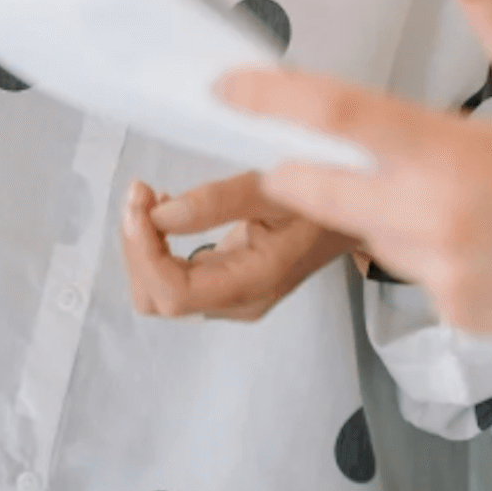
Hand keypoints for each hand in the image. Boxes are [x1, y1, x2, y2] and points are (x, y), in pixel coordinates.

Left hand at [120, 175, 354, 322]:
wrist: (355, 215)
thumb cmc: (323, 200)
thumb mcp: (276, 189)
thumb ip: (220, 201)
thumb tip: (160, 214)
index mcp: (252, 284)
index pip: (174, 294)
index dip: (143, 251)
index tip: (140, 201)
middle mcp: (236, 301)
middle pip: (158, 299)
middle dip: (137, 247)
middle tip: (141, 193)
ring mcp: (229, 296)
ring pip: (159, 291)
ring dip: (142, 245)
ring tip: (150, 197)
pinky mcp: (224, 282)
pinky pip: (173, 277)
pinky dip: (156, 244)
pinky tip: (167, 208)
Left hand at [221, 67, 491, 361]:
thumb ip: (440, 146)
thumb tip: (385, 148)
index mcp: (453, 152)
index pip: (338, 115)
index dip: (271, 100)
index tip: (229, 90)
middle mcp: (437, 214)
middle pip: (326, 188)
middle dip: (298, 175)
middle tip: (286, 159)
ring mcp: (444, 272)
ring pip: (377, 236)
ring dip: (394, 219)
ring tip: (479, 212)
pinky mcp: (457, 315)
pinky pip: (420, 278)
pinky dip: (441, 261)